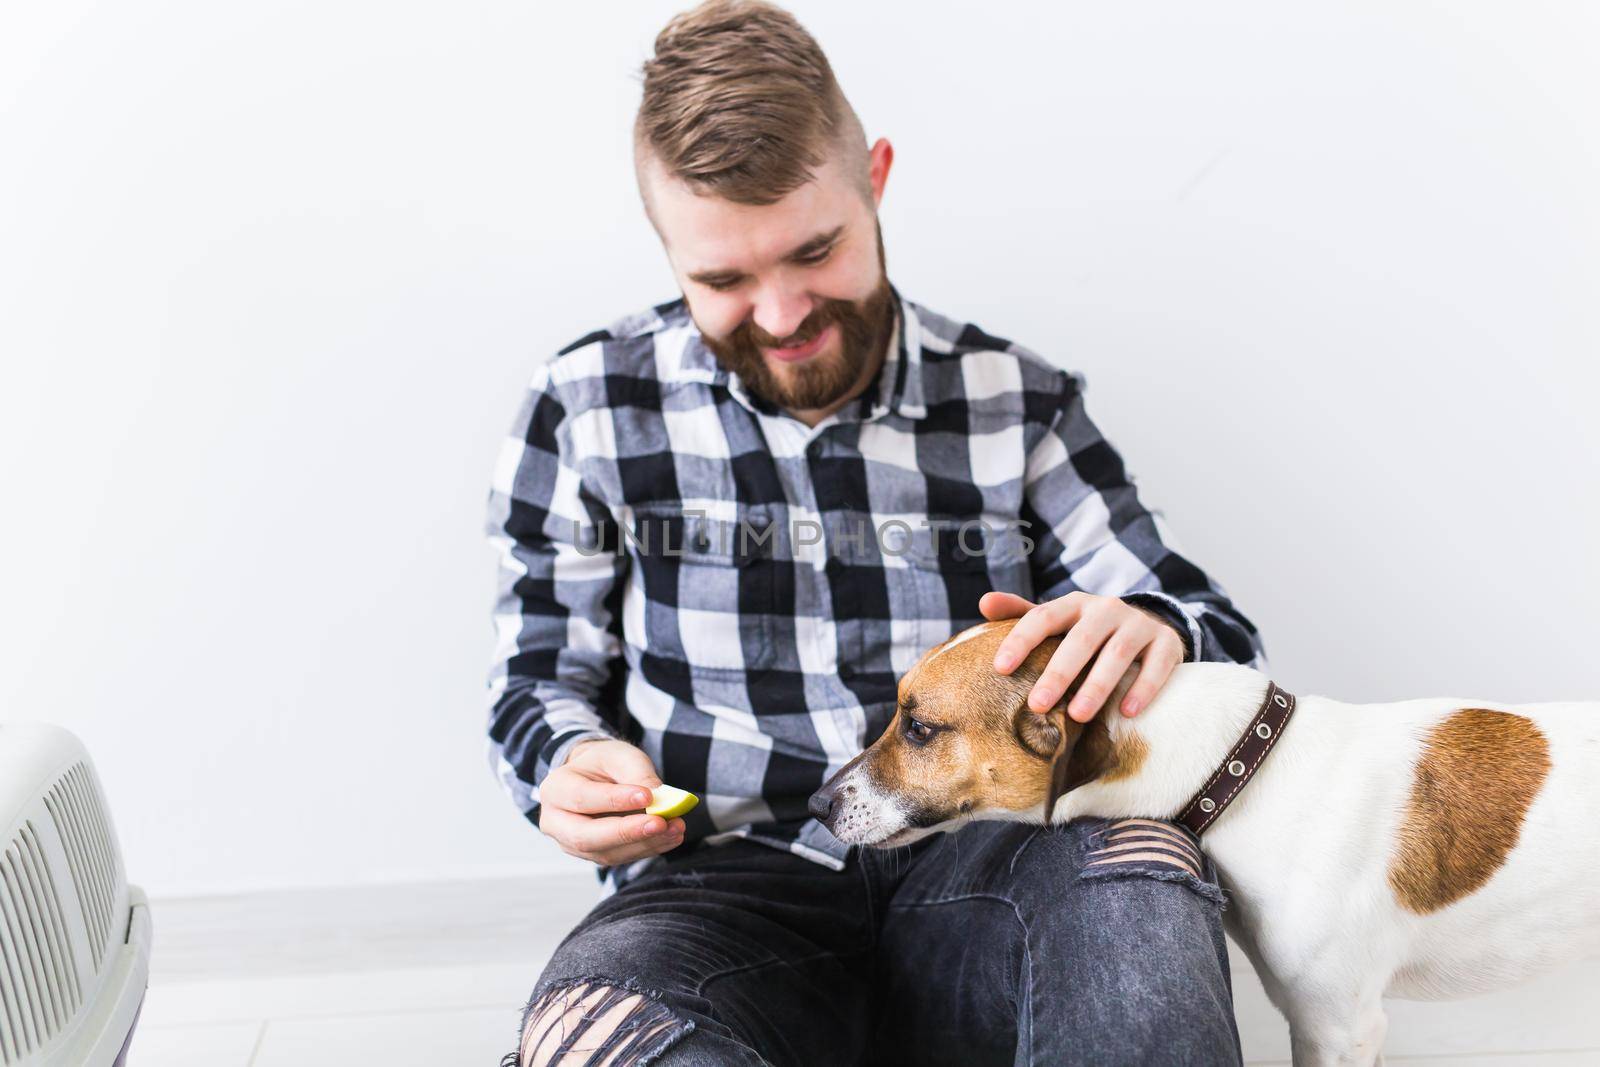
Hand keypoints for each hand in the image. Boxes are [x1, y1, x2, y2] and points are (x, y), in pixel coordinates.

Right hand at [538, 739, 686, 865]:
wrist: (595, 777)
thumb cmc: (603, 764)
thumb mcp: (620, 756)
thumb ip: (638, 774)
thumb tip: (661, 799)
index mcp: (556, 789)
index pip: (582, 799)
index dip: (614, 801)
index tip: (647, 797)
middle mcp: (556, 822)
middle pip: (586, 837)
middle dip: (627, 833)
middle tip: (661, 823)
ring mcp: (572, 844)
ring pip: (606, 853)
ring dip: (645, 843)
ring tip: (675, 828)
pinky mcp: (594, 855)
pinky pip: (620, 857)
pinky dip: (648, 848)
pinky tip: (671, 836)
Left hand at [981, 590, 1186, 722]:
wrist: (1146, 629)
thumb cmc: (1088, 632)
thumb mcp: (1058, 621)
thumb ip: (1020, 614)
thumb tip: (984, 602)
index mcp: (1074, 604)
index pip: (1043, 616)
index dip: (1021, 640)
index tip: (1000, 668)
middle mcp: (1106, 609)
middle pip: (1080, 640)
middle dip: (1058, 673)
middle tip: (1038, 705)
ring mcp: (1138, 625)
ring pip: (1117, 654)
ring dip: (1097, 685)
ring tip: (1079, 716)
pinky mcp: (1167, 643)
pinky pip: (1157, 665)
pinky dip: (1143, 688)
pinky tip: (1127, 712)